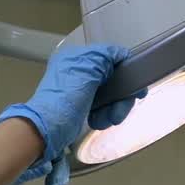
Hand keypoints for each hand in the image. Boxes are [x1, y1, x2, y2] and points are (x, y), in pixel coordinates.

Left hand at [0, 45, 146, 184]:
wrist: (48, 130)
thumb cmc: (64, 101)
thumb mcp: (86, 72)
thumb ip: (105, 58)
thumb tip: (121, 54)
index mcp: (77, 57)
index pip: (111, 57)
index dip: (127, 71)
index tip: (136, 89)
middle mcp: (79, 70)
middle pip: (114, 78)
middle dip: (119, 98)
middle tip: (119, 112)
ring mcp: (81, 88)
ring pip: (111, 94)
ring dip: (114, 109)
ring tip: (107, 120)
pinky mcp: (83, 104)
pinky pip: (104, 106)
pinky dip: (105, 114)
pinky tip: (99, 121)